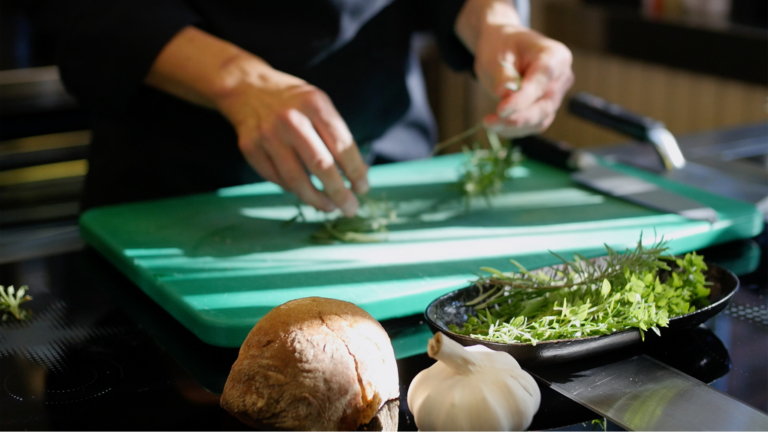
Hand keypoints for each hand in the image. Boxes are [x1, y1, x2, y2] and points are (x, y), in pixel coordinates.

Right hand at [213, 59, 368, 215]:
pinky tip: (305, 192)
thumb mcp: (319, 105)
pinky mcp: (250, 148)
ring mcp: (267, 135)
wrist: (247, 87)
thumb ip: (338, 136)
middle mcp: (291, 119)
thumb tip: (361, 174)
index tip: (363, 189)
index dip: (356, 172)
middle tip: (351, 208)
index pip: (342, 146)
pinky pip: (277, 179)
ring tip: (330, 207)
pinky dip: (293, 189)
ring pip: (296, 180)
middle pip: (321, 166)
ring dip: (317, 199)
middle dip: (340, 193)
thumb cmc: (294, 102)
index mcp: (314, 104)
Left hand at [456, 0, 573, 137]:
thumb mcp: (497, 55)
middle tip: (489, 122)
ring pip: (539, 120)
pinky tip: (497, 125)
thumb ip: (503, 76)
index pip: (542, 82)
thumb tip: (505, 96)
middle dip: (517, 118)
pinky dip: (515, 129)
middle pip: (544, 106)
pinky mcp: (547, 108)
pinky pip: (534, 124)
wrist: (504, 46)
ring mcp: (557, 94)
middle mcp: (562, 77)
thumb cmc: (502, 45)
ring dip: (513, 127)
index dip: (522, 99)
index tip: (500, 111)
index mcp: (555, 56)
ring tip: (488, 123)